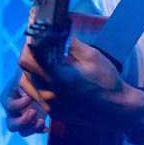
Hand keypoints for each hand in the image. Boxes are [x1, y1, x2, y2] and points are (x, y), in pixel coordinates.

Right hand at [0, 72, 47, 135]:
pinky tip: (47, 127)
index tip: (29, 98)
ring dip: (32, 128)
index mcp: (7, 98)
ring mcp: (22, 118)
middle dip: (22, 121)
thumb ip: (22, 79)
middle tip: (33, 112)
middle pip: (11, 124)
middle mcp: (12, 111)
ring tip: (42, 121)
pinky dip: (41, 130)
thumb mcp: (25, 74)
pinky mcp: (32, 122)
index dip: (19, 104)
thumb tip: (27, 93)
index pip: (8, 106)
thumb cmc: (29, 74)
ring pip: (22, 131)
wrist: (40, 79)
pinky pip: (34, 131)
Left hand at [18, 38, 143, 131]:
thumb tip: (56, 31)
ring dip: (32, 71)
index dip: (29, 47)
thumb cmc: (108, 83)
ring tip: (47, 64)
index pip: (28, 60)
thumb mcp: (92, 56)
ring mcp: (51, 107)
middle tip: (43, 49)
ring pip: (27, 84)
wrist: (118, 111)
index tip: (35, 40)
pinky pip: (36, 96)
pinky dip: (39, 84)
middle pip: (25, 71)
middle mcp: (50, 95)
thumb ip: (70, 42)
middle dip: (31, 57)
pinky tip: (55, 78)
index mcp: (58, 79)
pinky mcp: (54, 113)